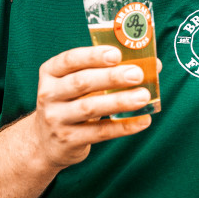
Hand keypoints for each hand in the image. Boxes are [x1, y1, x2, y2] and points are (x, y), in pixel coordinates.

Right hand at [32, 46, 161, 168]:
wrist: (45, 143)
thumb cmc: (70, 103)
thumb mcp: (77, 84)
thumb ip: (108, 71)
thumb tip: (153, 66)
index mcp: (51, 73)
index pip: (70, 60)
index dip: (93, 56)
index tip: (117, 54)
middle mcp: (49, 94)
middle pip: (81, 82)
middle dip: (111, 77)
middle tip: (137, 74)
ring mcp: (56, 119)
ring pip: (90, 107)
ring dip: (119, 101)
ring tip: (144, 96)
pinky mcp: (68, 141)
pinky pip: (99, 132)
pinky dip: (123, 126)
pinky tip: (142, 120)